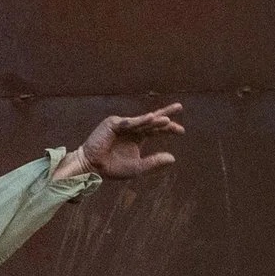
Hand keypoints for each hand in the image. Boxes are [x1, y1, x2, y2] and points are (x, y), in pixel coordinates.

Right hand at [65, 104, 184, 180]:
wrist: (93, 168)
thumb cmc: (113, 168)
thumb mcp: (138, 168)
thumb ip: (154, 162)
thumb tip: (173, 158)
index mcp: (138, 137)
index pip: (156, 130)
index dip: (168, 129)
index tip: (182, 131)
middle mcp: (132, 128)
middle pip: (151, 120)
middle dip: (165, 114)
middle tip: (179, 107)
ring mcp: (122, 124)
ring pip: (142, 121)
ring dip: (154, 120)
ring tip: (167, 120)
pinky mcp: (113, 123)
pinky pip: (129, 123)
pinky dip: (139, 121)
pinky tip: (150, 118)